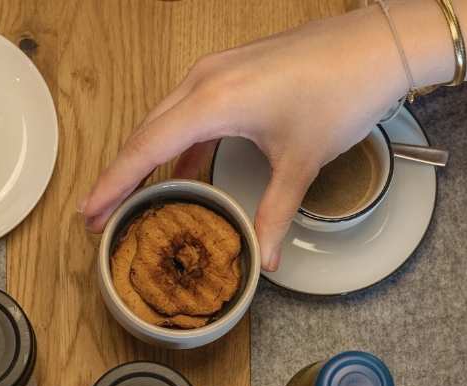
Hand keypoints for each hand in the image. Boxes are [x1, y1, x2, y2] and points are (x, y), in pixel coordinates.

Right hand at [79, 10, 406, 269]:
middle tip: (101, 217)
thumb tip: (264, 259)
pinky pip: (191, 109)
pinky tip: (184, 172)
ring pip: (167, 119)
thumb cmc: (340, 92)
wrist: (376, 46)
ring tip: (134, 199)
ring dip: (150, 159)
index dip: (115, 185)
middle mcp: (204, 79)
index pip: (147, 148)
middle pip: (147, 132)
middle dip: (122, 176)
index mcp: (213, 100)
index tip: (90, 214)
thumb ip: (275, 213)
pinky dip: (180, 143)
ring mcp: (218, 70)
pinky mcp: (233, 70)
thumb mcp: (302, 162)